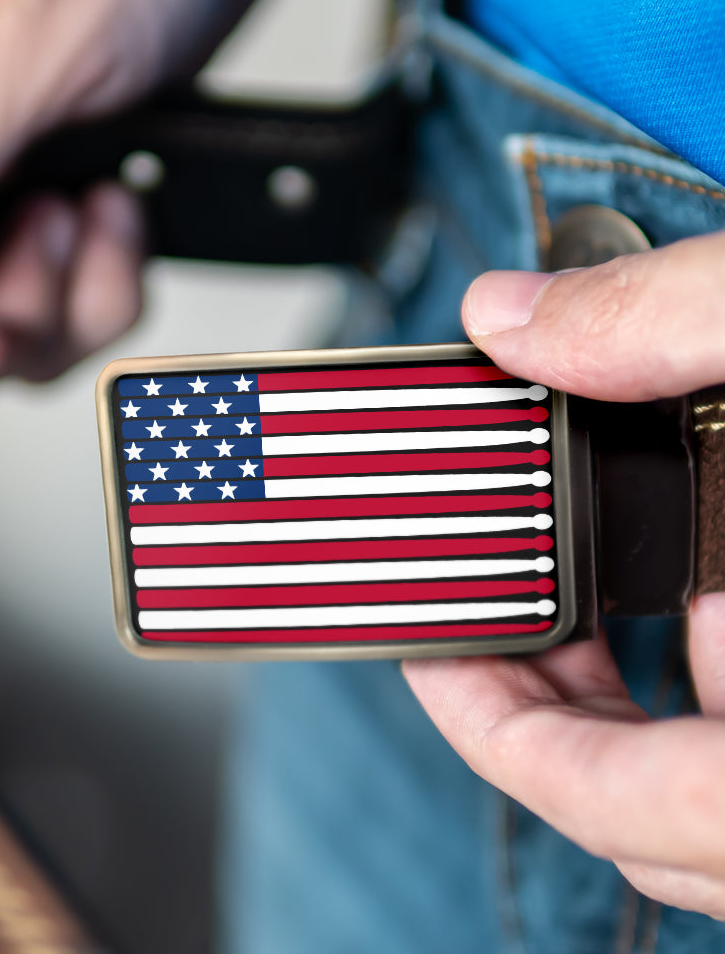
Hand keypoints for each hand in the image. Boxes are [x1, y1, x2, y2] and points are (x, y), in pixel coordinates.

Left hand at [404, 232, 724, 918]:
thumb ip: (673, 321)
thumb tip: (513, 313)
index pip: (629, 804)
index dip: (503, 736)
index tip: (422, 653)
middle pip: (651, 805)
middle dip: (549, 705)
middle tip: (473, 617)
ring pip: (705, 781)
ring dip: (623, 694)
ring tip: (556, 601)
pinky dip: (699, 676)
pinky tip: (687, 588)